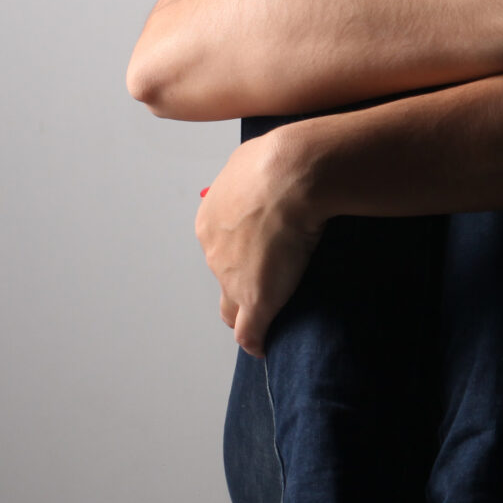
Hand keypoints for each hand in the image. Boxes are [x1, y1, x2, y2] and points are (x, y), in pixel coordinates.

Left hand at [197, 128, 327, 355]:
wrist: (291, 176)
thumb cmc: (281, 161)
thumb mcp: (258, 156)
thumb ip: (257, 169)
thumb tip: (272, 163)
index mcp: (211, 218)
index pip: (220, 249)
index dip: (240, 257)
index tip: (261, 257)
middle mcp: (214, 249)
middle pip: (223, 277)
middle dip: (241, 282)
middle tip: (271, 283)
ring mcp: (232, 277)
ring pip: (233, 304)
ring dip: (248, 311)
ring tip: (270, 314)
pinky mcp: (256, 298)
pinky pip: (250, 331)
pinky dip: (256, 340)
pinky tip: (263, 346)